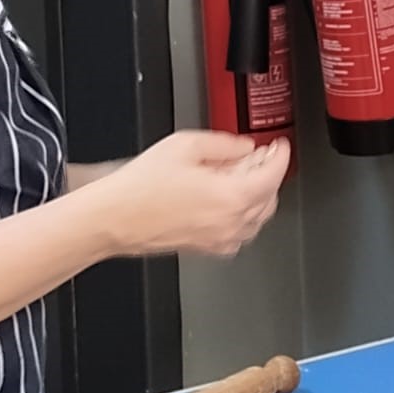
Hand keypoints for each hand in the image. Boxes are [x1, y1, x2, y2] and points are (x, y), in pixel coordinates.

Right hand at [97, 132, 288, 258]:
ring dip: (257, 195)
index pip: (274, 175)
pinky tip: (225, 199)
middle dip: (269, 174)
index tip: (280, 145)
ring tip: (241, 175)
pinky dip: (241, 215)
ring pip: (257, 218)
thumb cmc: (139, 188)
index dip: (280, 155)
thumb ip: (224, 144)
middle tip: (260, 156)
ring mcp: (219, 239)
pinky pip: (238, 233)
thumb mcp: (185, 145)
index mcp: (231, 196)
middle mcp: (230, 223)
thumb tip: (244, 147)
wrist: (113, 218)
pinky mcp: (206, 248)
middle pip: (270, 198)